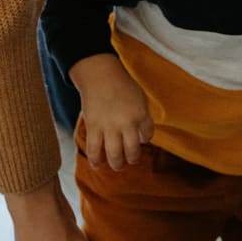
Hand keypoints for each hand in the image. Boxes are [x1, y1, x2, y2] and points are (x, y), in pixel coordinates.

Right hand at [75, 54, 154, 170]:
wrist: (99, 75)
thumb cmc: (121, 85)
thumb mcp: (139, 97)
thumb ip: (142, 116)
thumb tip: (142, 137)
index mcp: (141, 114)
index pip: (148, 135)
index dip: (145, 139)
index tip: (141, 139)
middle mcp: (126, 123)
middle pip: (133, 151)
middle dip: (133, 159)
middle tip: (131, 159)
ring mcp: (109, 126)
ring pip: (114, 155)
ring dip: (117, 164)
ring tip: (117, 165)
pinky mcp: (93, 127)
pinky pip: (94, 149)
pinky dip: (95, 160)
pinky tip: (97, 164)